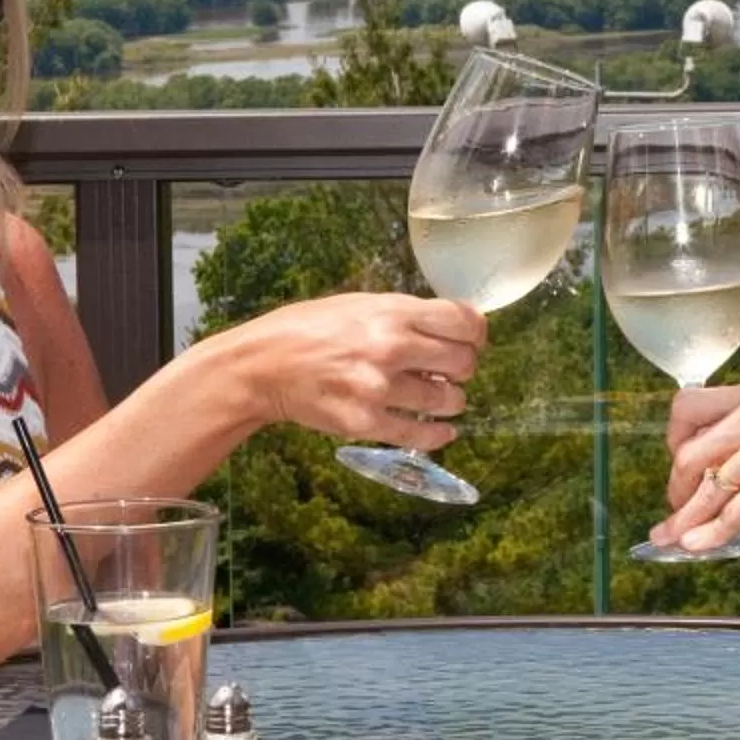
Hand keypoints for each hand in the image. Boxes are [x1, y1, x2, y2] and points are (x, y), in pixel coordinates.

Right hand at [221, 293, 487, 449]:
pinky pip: (421, 436)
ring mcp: (378, 388)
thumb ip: (406, 314)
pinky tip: (441, 432)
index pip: (464, 321)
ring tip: (440, 398)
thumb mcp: (360, 304)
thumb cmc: (309, 329)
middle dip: (463, 368)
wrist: (263, 365)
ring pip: (448, 401)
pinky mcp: (365, 423)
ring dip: (451, 402)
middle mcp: (390, 347)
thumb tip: (453, 327)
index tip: (472, 340)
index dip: (476, 333)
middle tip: (452, 372)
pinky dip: (438, 436)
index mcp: (392, 312)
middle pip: (463, 362)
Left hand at [651, 383, 739, 554]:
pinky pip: (731, 513)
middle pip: (691, 453)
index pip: (689, 406)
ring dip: (685, 519)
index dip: (675, 437)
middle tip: (678, 509)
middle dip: (678, 488)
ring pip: (707, 489)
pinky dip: (709, 533)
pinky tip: (696, 545)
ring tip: (672, 538)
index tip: (680, 461)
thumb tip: (709, 469)